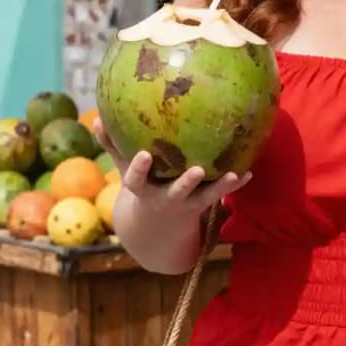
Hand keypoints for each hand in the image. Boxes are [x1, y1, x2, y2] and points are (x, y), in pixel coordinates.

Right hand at [93, 119, 250, 225]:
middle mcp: (166, 199)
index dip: (140, 169)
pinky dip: (233, 184)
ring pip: (205, 197)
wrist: (156, 229)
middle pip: (176, 192)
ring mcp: (186, 204)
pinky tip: (249, 171)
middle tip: (195, 170)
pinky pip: (219, 193)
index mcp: (144, 190)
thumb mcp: (124, 170)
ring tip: (232, 173)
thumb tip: (96, 116)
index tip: (144, 155)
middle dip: (185, 183)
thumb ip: (113, 146)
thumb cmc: (141, 187)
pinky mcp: (202, 205)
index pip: (137, 180)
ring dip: (218, 187)